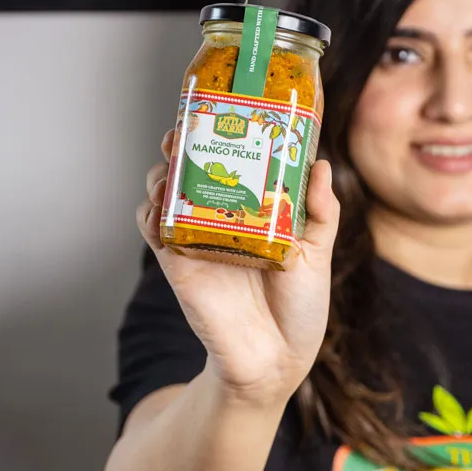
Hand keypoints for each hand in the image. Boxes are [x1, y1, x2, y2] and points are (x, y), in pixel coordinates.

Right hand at [137, 130, 339, 406]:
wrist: (276, 360)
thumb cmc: (301, 307)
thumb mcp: (318, 254)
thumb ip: (321, 213)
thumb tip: (321, 165)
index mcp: (258, 211)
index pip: (238, 164)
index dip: (227, 136)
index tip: (227, 109)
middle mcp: (225, 219)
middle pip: (195, 169)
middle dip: (186, 142)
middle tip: (189, 125)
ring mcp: (199, 239)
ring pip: (168, 192)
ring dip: (164, 169)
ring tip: (173, 153)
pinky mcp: (179, 264)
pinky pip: (154, 230)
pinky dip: (150, 210)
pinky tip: (159, 198)